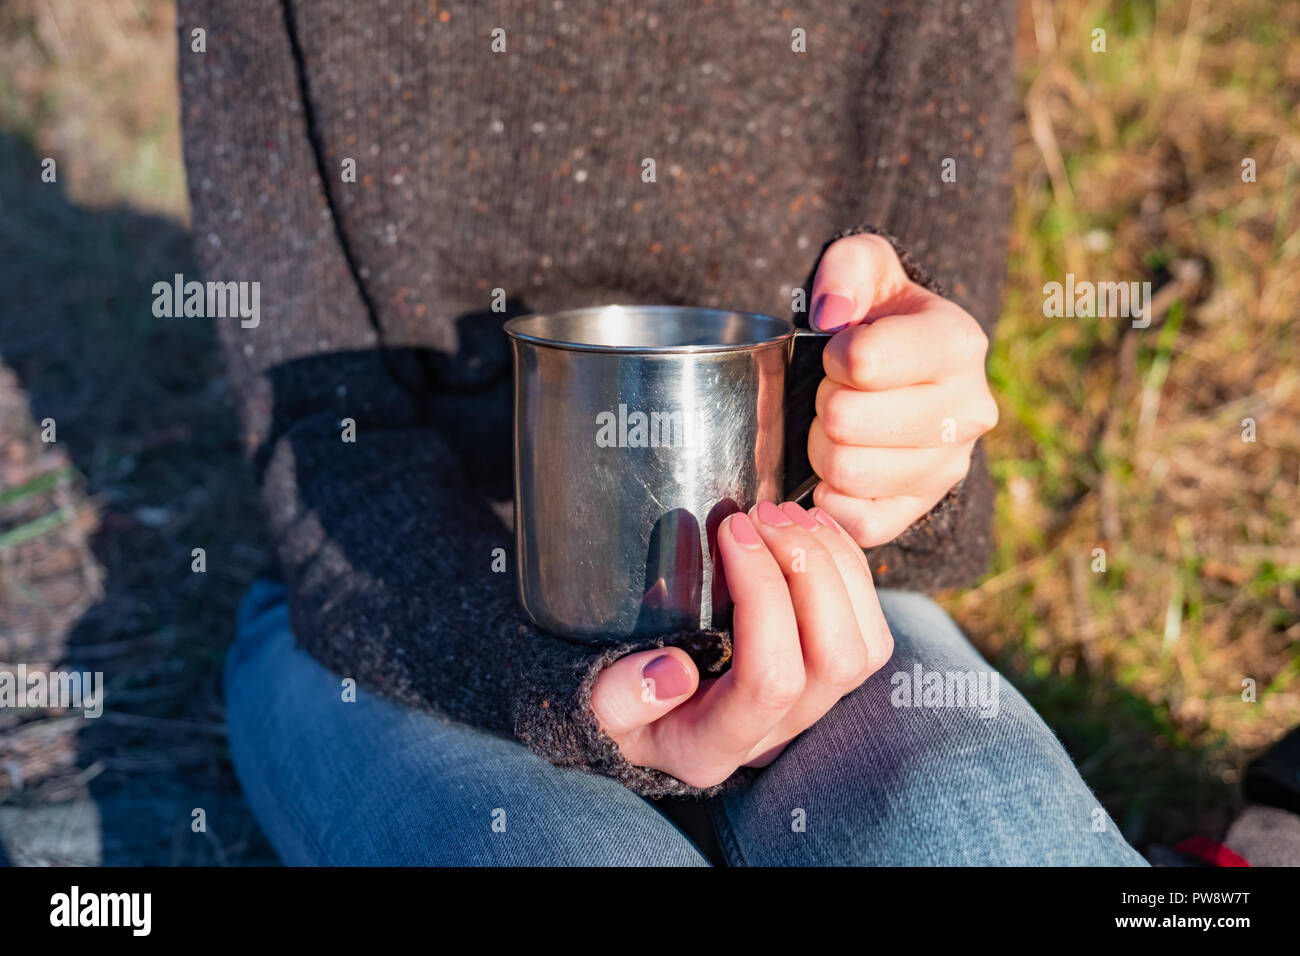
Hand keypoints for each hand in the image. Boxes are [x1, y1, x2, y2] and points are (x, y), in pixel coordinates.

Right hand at [589, 501, 891, 788]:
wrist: (646, 719)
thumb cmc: (620, 705)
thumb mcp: (598, 710)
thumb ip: (618, 699)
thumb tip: (673, 670)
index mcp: (715, 744)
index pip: (770, 680)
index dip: (765, 597)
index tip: (731, 531)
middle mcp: (776, 734)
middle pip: (836, 660)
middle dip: (810, 572)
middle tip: (763, 514)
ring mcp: (811, 707)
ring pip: (866, 645)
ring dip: (837, 566)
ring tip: (787, 513)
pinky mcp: (829, 675)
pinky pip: (871, 627)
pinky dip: (850, 566)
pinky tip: (811, 525)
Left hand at [806, 233, 997, 547]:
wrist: (906, 373)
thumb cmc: (879, 316)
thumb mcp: (868, 268)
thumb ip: (848, 266)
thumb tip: (833, 311)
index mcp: (958, 343)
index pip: (863, 362)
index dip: (833, 356)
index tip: (840, 352)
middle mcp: (968, 410)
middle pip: (844, 421)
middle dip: (821, 404)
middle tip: (833, 394)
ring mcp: (949, 466)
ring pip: (846, 473)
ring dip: (821, 449)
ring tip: (837, 428)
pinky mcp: (923, 508)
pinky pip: (860, 522)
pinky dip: (832, 500)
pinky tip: (835, 472)